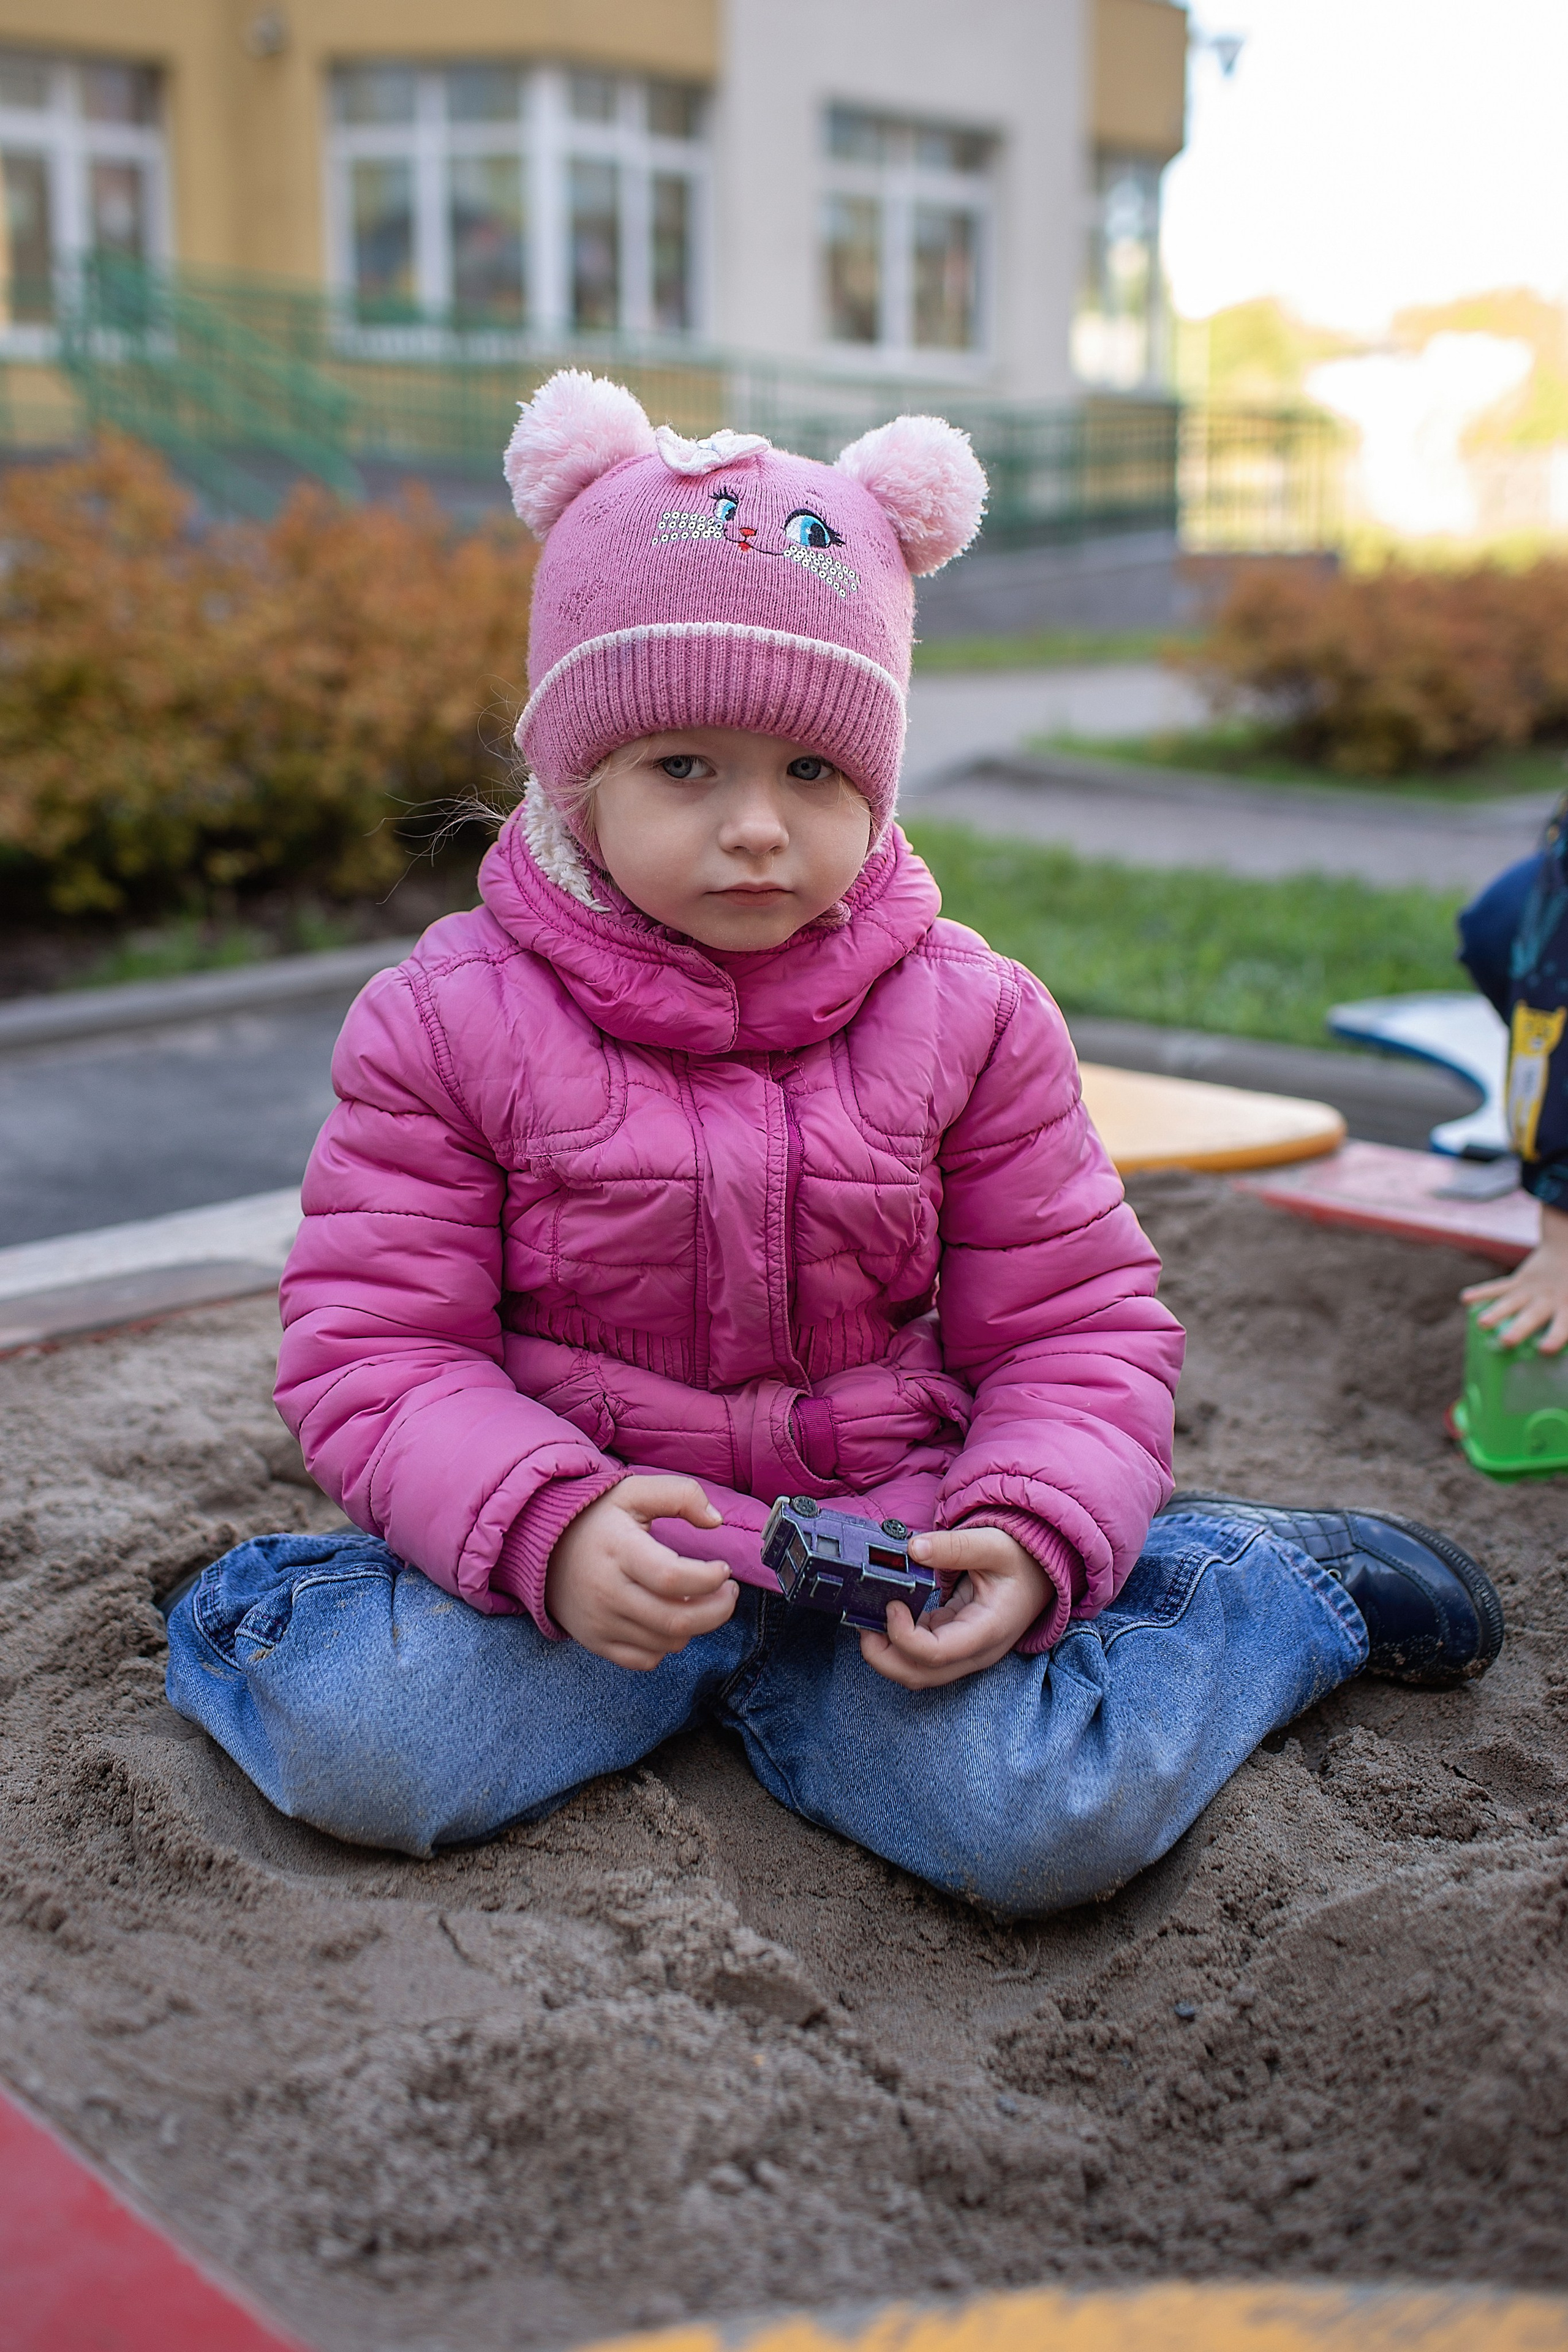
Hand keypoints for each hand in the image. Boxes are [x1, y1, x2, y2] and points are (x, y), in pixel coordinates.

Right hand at [544, 1475, 736, 1669]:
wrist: (543, 1547)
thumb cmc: (598, 1518)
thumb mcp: (634, 1491)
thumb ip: (680, 1494)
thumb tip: (715, 1521)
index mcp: (618, 1550)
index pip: (670, 1578)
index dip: (708, 1579)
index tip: (723, 1569)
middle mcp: (607, 1592)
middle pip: (675, 1620)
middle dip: (718, 1610)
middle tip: (729, 1592)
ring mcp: (600, 1622)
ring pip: (667, 1642)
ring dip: (697, 1626)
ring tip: (703, 1601)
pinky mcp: (596, 1642)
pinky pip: (646, 1660)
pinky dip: (668, 1645)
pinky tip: (671, 1619)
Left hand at [858, 1526, 1049, 1689]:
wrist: (1041, 1573)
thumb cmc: (1022, 1560)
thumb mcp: (992, 1544)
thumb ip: (954, 1547)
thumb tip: (913, 1549)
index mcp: (988, 1631)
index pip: (937, 1654)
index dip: (904, 1636)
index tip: (891, 1604)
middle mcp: (976, 1652)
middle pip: (920, 1675)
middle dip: (883, 1656)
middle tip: (863, 1621)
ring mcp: (964, 1653)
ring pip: (917, 1673)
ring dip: (887, 1653)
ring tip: (869, 1618)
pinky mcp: (954, 1645)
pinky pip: (920, 1657)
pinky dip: (898, 1643)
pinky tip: (887, 1616)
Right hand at [1462, 1202, 1567, 1353]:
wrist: (1567, 1249)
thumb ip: (1566, 1318)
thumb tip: (1555, 1348)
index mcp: (1567, 1306)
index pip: (1561, 1325)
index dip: (1554, 1337)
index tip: (1544, 1349)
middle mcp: (1547, 1299)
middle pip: (1532, 1316)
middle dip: (1519, 1329)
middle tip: (1506, 1341)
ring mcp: (1529, 1289)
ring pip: (1511, 1302)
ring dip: (1496, 1313)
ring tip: (1481, 1324)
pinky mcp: (1517, 1282)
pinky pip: (1498, 1287)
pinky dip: (1481, 1293)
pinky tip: (1465, 1299)